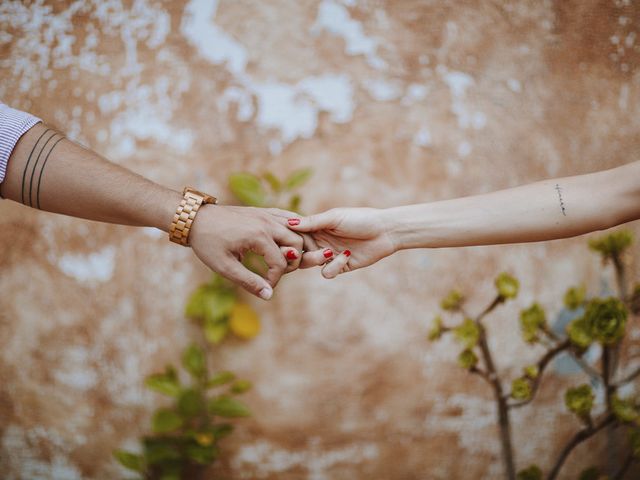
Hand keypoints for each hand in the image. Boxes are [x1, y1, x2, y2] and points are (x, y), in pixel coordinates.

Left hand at [190, 205, 323, 298]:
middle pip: (297, 243)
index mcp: (258, 236)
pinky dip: (296, 229)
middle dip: (293, 262)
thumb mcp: (224, 266)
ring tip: (287, 259)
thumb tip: (268, 295)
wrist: (195, 219)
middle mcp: (266, 222)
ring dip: (298, 245)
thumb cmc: (207, 242)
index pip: (281, 263)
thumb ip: (249, 281)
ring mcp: (266, 214)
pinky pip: (288, 218)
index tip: (263, 286)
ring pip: (298, 228)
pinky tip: (289, 241)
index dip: (275, 279)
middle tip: (277, 272)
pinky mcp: (264, 211)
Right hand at [287, 207, 396, 277]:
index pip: (294, 235)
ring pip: (309, 264)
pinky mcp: (341, 266)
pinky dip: (334, 265)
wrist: (385, 231)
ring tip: (328, 252)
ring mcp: (329, 255)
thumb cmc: (361, 218)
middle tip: (304, 249)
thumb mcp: (334, 218)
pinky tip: (347, 255)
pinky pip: (327, 272)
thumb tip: (289, 224)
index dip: (288, 239)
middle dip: (297, 253)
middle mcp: (320, 241)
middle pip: (297, 252)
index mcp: (316, 228)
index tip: (287, 239)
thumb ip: (313, 222)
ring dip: (315, 259)